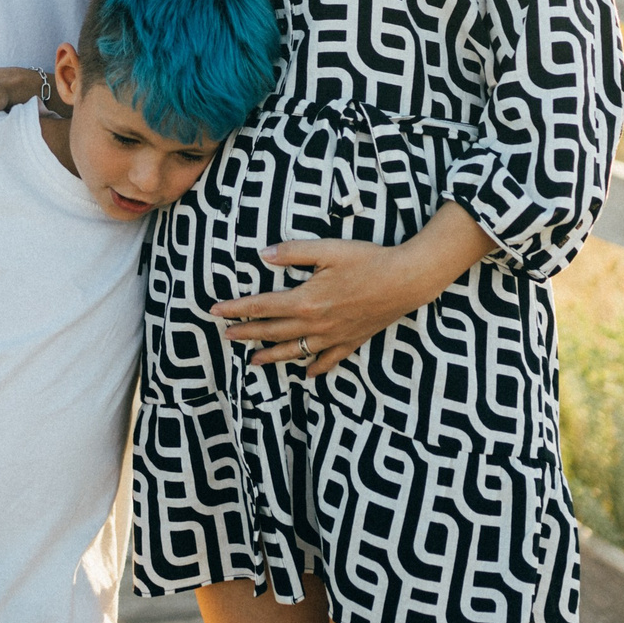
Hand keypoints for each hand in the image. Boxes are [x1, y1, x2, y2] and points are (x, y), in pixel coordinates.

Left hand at [212, 206, 495, 374]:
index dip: (236, 309)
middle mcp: (316, 324)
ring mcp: (334, 336)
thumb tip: (262, 255)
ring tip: (253, 361)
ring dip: (272, 356)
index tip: (215, 311)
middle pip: (273, 331)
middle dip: (246, 334)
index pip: (261, 306)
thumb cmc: (368, 259)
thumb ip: (292, 253)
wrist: (408, 279)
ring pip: (296, 350)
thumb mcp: (327, 249)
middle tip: (226, 336)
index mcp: (306, 300)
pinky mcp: (352, 341)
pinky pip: (329, 360)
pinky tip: (306, 373)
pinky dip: (315, 368)